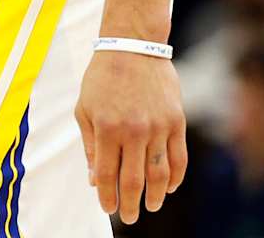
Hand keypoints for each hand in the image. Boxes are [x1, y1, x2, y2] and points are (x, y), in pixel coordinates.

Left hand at [73, 50, 187, 223]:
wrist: (133, 46)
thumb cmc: (102, 78)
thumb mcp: (84, 109)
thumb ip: (90, 146)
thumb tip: (95, 180)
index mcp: (107, 129)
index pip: (107, 175)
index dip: (106, 197)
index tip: (108, 208)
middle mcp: (134, 131)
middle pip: (134, 181)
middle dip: (130, 204)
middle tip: (130, 217)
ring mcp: (158, 127)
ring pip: (159, 175)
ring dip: (156, 196)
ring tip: (151, 206)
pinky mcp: (176, 122)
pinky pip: (179, 158)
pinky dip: (176, 177)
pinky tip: (170, 188)